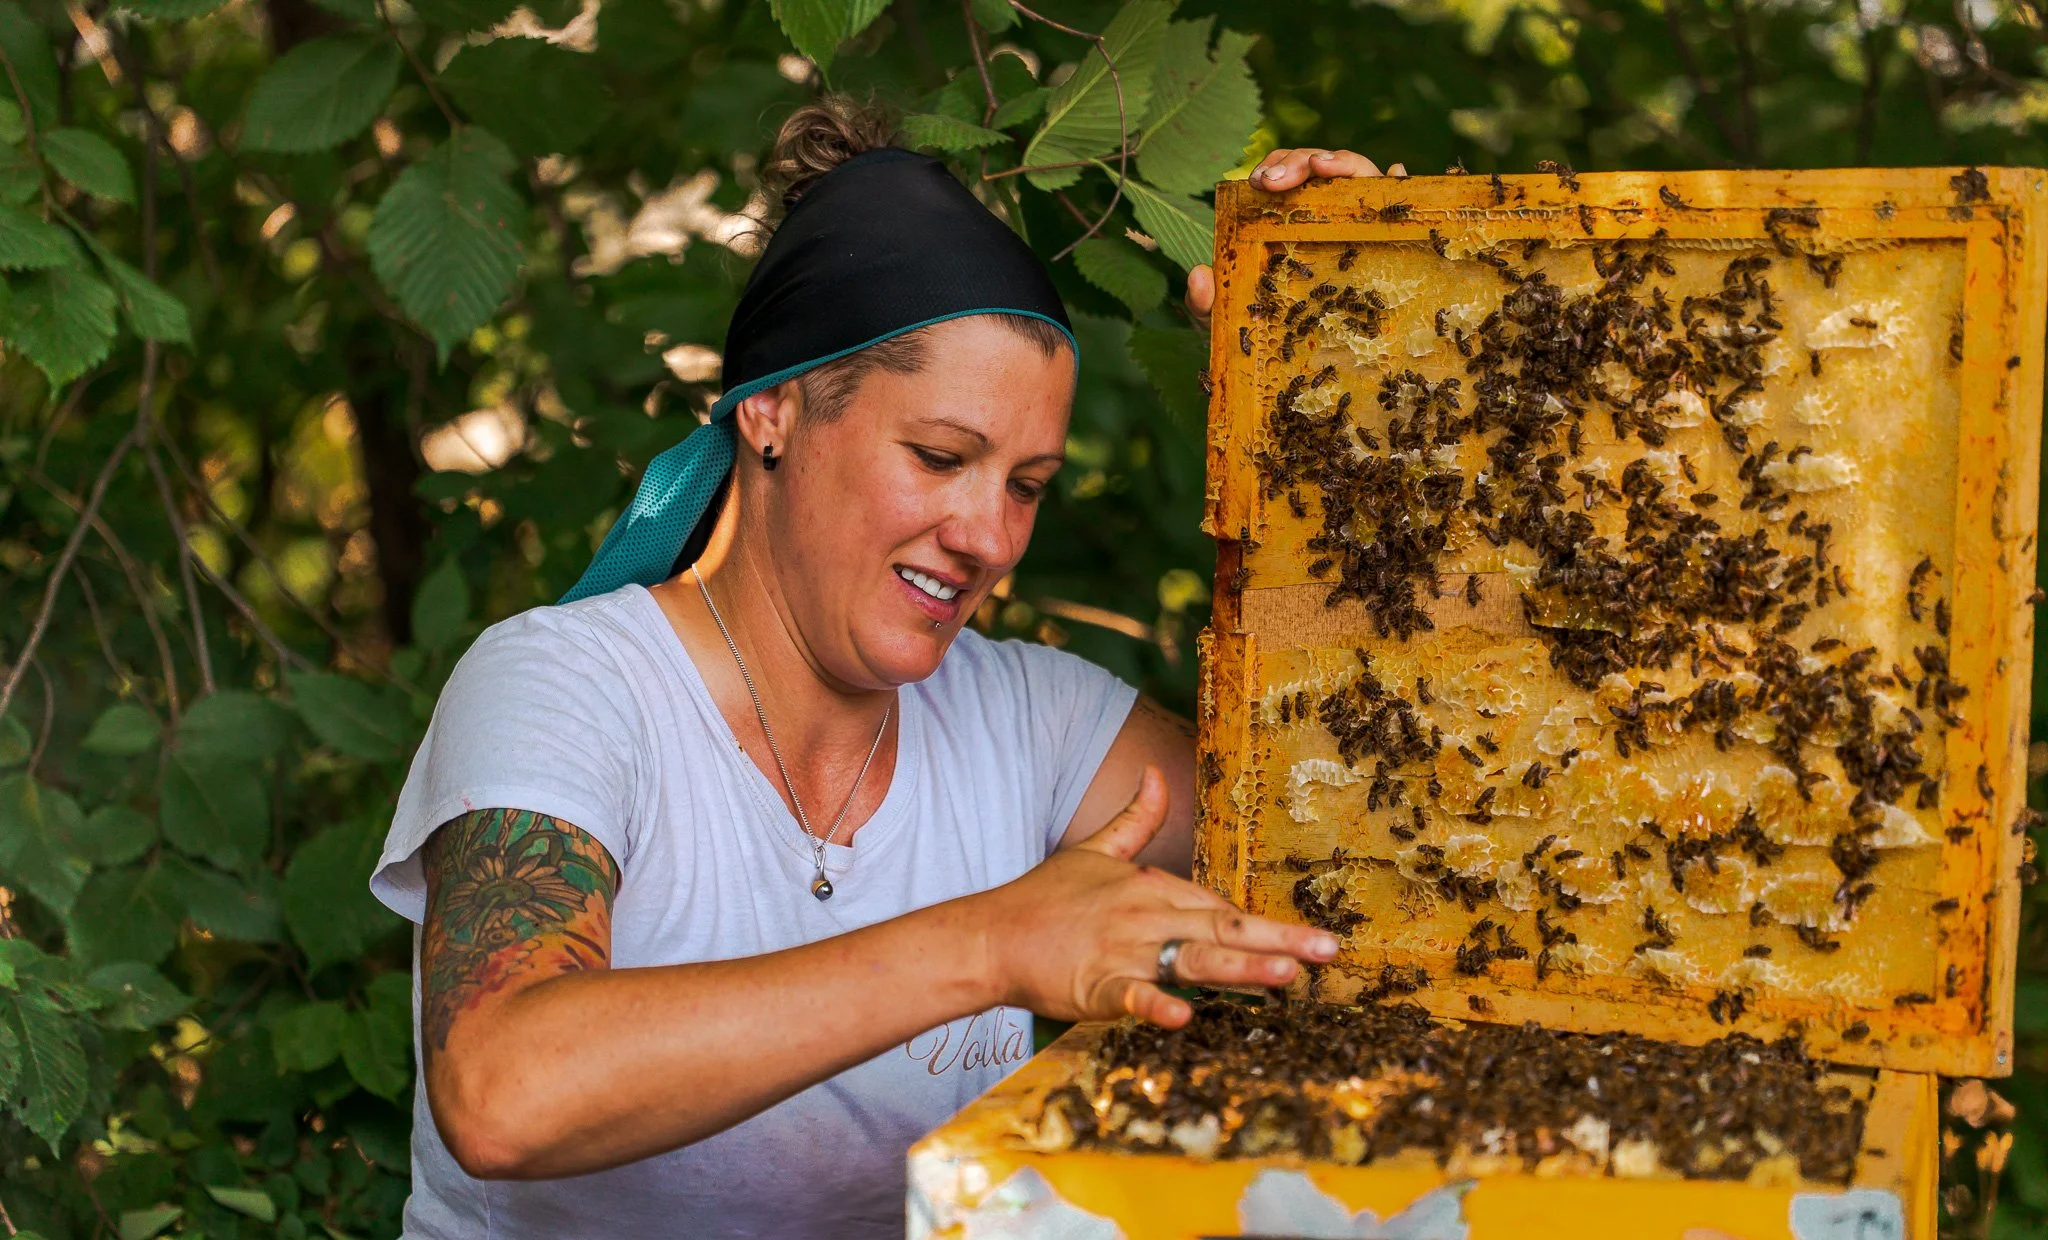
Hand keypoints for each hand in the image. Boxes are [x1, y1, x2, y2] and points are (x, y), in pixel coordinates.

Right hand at [976, 766, 1339, 1027]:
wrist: (990, 935)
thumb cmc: (1045, 898)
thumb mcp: (1093, 851)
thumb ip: (1134, 818)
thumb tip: (1155, 774)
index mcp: (1151, 888)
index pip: (1221, 906)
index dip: (1269, 924)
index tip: (1316, 938)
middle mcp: (1145, 917)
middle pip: (1221, 928)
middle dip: (1276, 941)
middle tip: (1326, 952)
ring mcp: (1121, 952)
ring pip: (1190, 959)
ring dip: (1239, 967)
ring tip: (1285, 976)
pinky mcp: (1093, 987)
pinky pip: (1130, 996)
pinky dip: (1155, 1004)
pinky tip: (1183, 1015)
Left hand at [1185, 148, 1407, 329]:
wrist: (1296, 376)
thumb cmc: (1264, 339)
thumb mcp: (1227, 321)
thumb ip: (1204, 302)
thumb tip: (1199, 273)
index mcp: (1289, 222)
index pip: (1286, 174)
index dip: (1276, 166)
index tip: (1258, 182)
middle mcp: (1326, 216)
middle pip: (1319, 166)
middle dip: (1299, 161)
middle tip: (1275, 182)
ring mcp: (1360, 226)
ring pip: (1359, 172)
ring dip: (1340, 161)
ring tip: (1321, 166)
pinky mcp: (1391, 243)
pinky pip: (1400, 205)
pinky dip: (1400, 182)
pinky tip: (1399, 171)